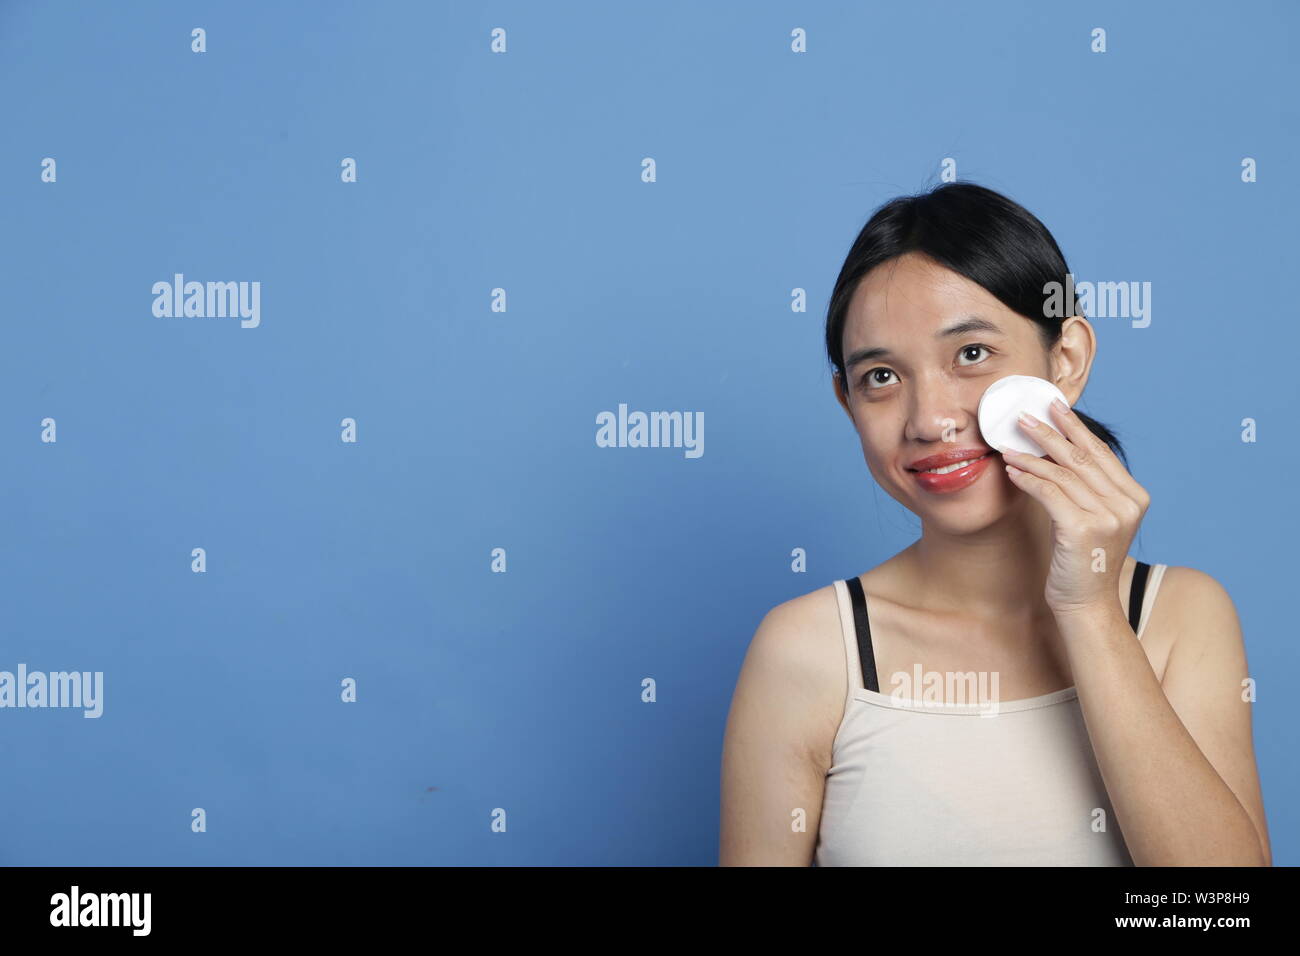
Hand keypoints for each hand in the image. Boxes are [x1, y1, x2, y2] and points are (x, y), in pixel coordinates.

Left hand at [1000, 398, 1150, 617]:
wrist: (1088, 605)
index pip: (1100, 454)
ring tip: (1008, 445)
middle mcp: (1126, 504)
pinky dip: (1028, 478)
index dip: (1075, 428)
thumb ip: (1089, 490)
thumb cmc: (1084, 563)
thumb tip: (1057, 451)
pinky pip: (1049, 493)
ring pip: (1062, 473)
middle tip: (1025, 416)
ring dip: (1031, 456)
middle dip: (1050, 432)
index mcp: (1134, 498)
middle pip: (1081, 457)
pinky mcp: (1082, 529)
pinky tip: (1012, 470)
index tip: (1054, 407)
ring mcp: (1107, 516)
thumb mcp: (1095, 520)